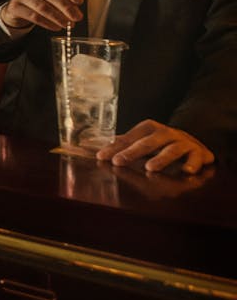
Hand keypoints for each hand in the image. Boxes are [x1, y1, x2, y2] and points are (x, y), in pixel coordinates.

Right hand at [0, 0, 82, 31]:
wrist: (18, 9)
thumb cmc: (40, 1)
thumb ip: (64, 0)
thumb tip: (76, 11)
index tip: (80, 2)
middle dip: (66, 6)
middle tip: (77, 17)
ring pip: (42, 6)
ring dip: (57, 17)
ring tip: (67, 24)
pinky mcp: (14, 7)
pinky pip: (33, 16)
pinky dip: (47, 23)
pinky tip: (56, 27)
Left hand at [96, 119, 214, 174]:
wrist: (193, 141)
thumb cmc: (161, 143)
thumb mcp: (143, 139)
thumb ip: (124, 143)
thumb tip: (99, 149)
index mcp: (149, 128)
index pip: (129, 138)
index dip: (115, 147)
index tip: (101, 156)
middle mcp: (166, 133)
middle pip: (148, 142)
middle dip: (132, 152)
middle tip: (118, 161)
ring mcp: (183, 142)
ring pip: (172, 149)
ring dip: (161, 159)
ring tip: (150, 168)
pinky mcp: (199, 152)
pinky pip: (196, 157)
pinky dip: (192, 163)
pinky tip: (187, 171)